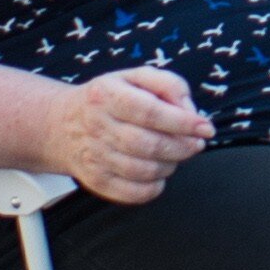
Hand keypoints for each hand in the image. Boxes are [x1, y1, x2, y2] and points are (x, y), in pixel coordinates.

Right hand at [34, 65, 213, 205]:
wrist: (63, 124)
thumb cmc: (109, 98)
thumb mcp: (136, 76)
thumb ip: (169, 84)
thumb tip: (190, 110)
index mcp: (106, 94)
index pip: (149, 111)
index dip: (183, 122)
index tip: (205, 127)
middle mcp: (96, 126)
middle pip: (148, 145)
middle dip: (182, 147)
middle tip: (196, 144)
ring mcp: (93, 156)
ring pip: (142, 171)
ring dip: (170, 165)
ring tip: (175, 155)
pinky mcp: (95, 180)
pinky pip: (131, 193)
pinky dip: (153, 187)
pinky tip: (158, 173)